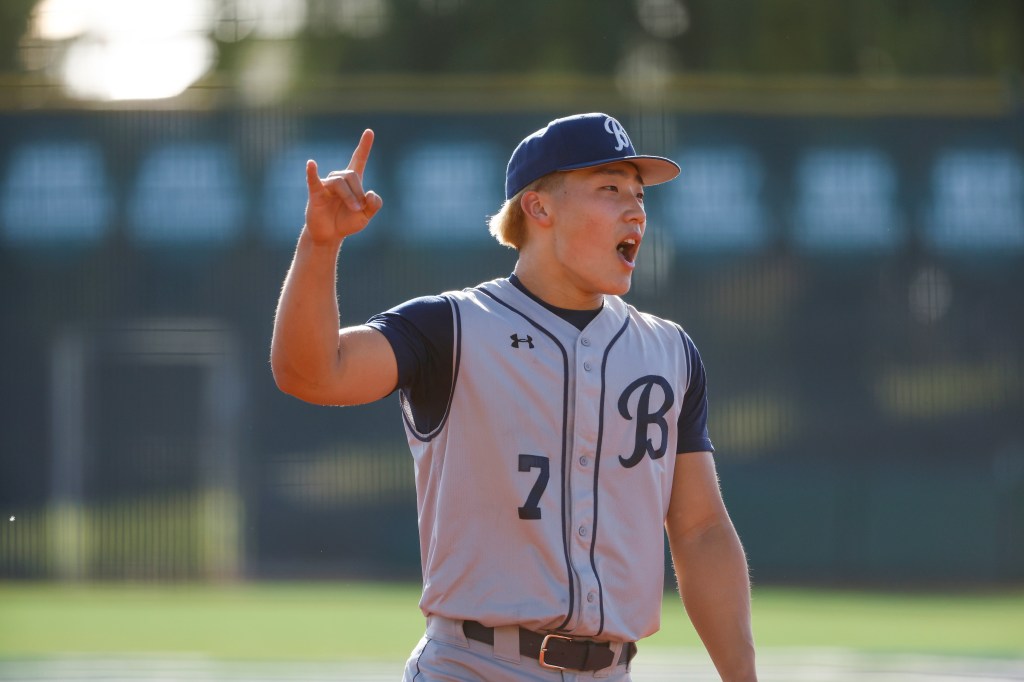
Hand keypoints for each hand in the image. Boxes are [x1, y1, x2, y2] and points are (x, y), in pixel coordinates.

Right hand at [304, 129, 382, 244]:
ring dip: (350, 196)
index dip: (364, 146)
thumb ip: (375, 205)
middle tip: (360, 208)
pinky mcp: (315, 193)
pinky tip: (311, 164)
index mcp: (353, 183)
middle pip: (351, 175)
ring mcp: (326, 186)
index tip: (369, 131)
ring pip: (339, 182)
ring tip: (354, 209)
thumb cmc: (347, 222)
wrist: (330, 235)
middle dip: (358, 192)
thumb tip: (370, 193)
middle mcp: (339, 180)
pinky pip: (313, 180)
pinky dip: (312, 172)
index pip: (359, 159)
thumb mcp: (366, 216)